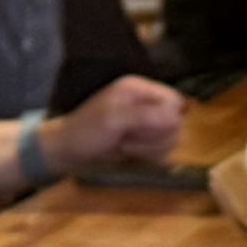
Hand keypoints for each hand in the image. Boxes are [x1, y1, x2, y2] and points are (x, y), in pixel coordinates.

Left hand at [43, 75, 186, 172]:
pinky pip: (164, 152)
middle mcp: (147, 104)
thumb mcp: (113, 120)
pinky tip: (129, 154)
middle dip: (151, 136)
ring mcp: (147, 124)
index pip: (174, 101)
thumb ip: (145, 116)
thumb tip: (176, 117)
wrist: (69, 153)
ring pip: (172, 139)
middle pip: (176, 122)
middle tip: (126, 137)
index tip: (141, 127)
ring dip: (148, 149)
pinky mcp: (146, 142)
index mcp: (139, 89)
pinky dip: (148, 157)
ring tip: (124, 145)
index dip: (165, 118)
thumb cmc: (85, 131)